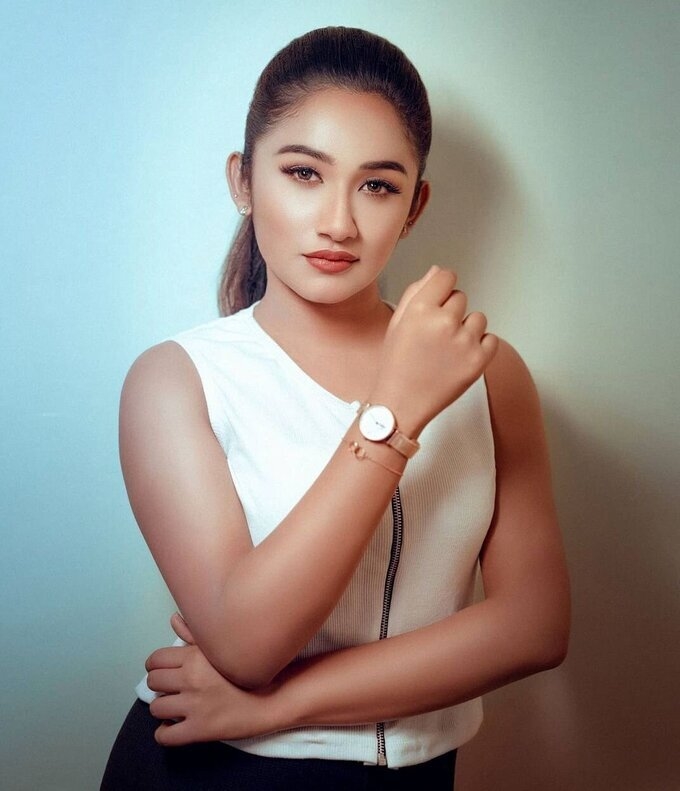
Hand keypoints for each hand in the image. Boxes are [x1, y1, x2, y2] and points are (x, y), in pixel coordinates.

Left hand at [145, 614, 282, 745]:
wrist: (269, 700)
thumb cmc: (246, 671)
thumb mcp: (220, 647)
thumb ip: (193, 632)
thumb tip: (173, 618)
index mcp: (195, 657)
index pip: (156, 660)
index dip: (156, 666)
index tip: (163, 670)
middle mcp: (191, 679)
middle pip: (153, 682)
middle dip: (159, 685)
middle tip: (171, 688)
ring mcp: (194, 706)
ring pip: (156, 708)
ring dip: (163, 708)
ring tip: (175, 706)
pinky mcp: (198, 730)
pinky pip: (164, 735)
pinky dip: (165, 732)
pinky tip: (175, 726)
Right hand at [371, 266, 497, 435]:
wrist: (401, 404)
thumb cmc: (396, 365)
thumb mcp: (397, 323)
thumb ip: (416, 292)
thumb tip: (437, 271)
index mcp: (420, 309)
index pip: (446, 276)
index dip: (442, 288)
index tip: (438, 301)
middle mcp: (444, 322)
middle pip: (461, 297)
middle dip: (451, 311)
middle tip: (435, 336)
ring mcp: (464, 341)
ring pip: (478, 318)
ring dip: (467, 329)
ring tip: (448, 349)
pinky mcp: (478, 361)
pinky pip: (491, 339)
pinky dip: (480, 347)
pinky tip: (460, 358)